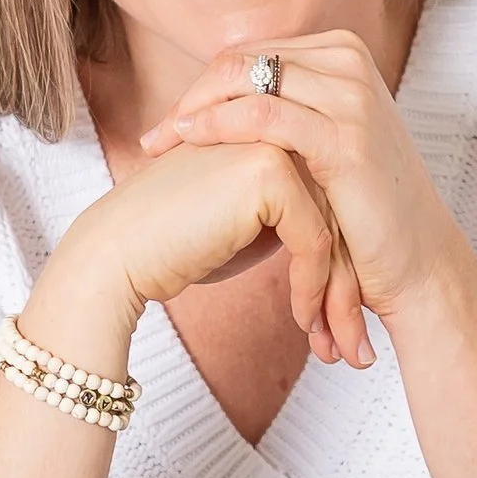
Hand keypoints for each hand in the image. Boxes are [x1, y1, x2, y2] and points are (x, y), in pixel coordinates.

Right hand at [27, 136, 370, 373]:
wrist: (118, 253)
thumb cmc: (176, 246)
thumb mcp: (247, 226)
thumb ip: (291, 217)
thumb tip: (342, 241)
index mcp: (271, 131)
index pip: (329, 199)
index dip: (340, 264)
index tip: (346, 321)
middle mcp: (277, 126)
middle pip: (338, 212)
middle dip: (349, 286)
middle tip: (357, 347)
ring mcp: (274, 140)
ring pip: (335, 227)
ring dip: (339, 298)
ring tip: (344, 351)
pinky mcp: (269, 170)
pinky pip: (314, 239)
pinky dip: (313, 288)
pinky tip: (303, 324)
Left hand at [138, 32, 469, 332]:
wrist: (416, 261)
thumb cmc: (363, 211)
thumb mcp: (322, 144)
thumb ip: (284, 112)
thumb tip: (213, 97)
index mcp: (343, 54)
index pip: (251, 53)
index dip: (204, 86)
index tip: (170, 124)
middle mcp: (350, 61)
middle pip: (243, 59)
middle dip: (192, 96)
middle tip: (155, 137)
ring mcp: (352, 94)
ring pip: (247, 79)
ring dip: (194, 111)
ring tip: (160, 146)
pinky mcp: (345, 135)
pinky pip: (262, 115)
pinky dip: (217, 126)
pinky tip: (189, 146)